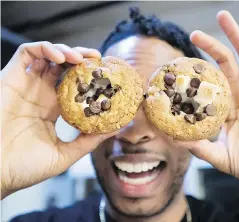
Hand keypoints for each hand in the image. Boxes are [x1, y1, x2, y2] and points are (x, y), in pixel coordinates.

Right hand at [1, 42, 113, 198]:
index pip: (74, 85)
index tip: (105, 75)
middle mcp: (41, 94)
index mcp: (53, 109)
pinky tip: (61, 58)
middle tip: (97, 59)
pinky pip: (26, 53)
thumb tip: (116, 129)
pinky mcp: (10, 79)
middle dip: (81, 58)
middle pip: (63, 67)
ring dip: (65, 51)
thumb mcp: (65, 154)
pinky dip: (44, 49)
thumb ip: (88, 141)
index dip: (89, 77)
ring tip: (80, 58)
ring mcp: (26, 86)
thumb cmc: (26, 168)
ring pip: (47, 56)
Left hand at [178, 11, 238, 209]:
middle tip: (193, 33)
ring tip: (221, 16)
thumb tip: (171, 138)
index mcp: (224, 107)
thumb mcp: (221, 156)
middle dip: (210, 45)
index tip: (176, 65)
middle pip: (223, 62)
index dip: (193, 73)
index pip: (206, 84)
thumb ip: (198, 146)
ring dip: (234, 34)